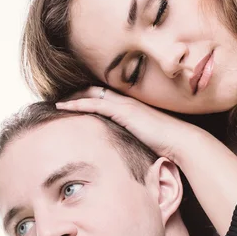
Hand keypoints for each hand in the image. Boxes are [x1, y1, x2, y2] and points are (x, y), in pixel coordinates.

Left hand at [56, 87, 202, 163]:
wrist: (180, 141)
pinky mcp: (123, 111)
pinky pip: (95, 103)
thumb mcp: (145, 137)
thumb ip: (134, 135)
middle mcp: (127, 100)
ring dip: (72, 97)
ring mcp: (125, 104)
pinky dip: (78, 104)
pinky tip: (64, 107)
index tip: (72, 101)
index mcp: (131, 105)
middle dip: (76, 93)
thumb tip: (124, 145)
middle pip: (95, 90)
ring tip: (56, 102)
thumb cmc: (167, 143)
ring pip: (92, 94)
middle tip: (59, 99)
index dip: (87, 96)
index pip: (104, 95)